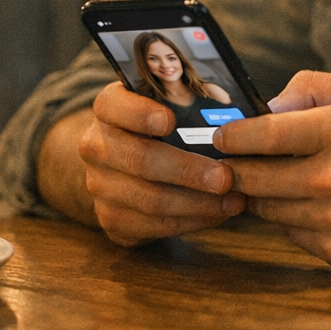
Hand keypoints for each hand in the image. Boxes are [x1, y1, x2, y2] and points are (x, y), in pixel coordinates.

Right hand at [73, 82, 246, 245]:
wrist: (122, 166)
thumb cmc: (158, 128)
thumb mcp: (165, 106)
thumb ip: (186, 104)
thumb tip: (234, 114)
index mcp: (108, 109)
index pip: (112, 105)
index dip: (139, 113)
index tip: (169, 121)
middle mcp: (95, 146)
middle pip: (140, 159)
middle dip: (188, 170)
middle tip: (226, 178)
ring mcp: (99, 186)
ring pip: (150, 199)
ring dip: (197, 203)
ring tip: (233, 201)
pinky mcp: (110, 219)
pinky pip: (153, 225)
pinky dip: (191, 221)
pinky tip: (217, 214)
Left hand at [214, 70, 330, 270]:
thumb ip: (313, 86)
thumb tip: (268, 106)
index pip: (261, 135)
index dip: (231, 136)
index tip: (221, 137)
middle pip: (252, 177)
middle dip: (235, 168)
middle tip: (231, 162)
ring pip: (265, 208)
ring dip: (261, 194)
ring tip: (271, 179)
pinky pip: (289, 233)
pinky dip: (289, 218)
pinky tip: (306, 204)